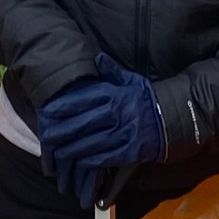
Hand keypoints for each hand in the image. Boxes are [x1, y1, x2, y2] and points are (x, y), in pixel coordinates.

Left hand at [35, 56, 165, 203]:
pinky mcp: (128, 152)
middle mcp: (117, 114)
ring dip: (69, 150)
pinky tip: (76, 161)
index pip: (83, 99)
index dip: (62, 106)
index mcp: (115, 94)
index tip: (46, 111)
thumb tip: (96, 57)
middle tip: (45, 136)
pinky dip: (86, 161)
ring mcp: (123, 134)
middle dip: (60, 131)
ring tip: (55, 153)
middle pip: (81, 123)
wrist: (173, 119)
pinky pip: (102, 158)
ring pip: (88, 144)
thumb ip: (111, 70)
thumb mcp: (131, 80)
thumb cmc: (147, 98)